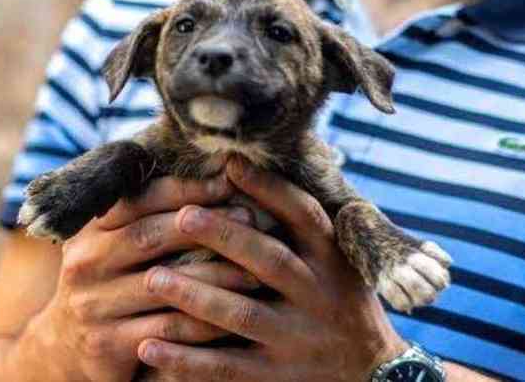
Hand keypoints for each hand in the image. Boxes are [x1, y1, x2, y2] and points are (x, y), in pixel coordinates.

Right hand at [14, 174, 258, 381]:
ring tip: (255, 270)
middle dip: (205, 226)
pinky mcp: (106, 344)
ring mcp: (93, 304)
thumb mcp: (111, 244)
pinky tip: (235, 315)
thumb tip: (212, 173)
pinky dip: (205, 322)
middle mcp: (86, 261)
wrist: (64, 348)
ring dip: (215, 277)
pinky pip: (167, 329)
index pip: (138, 199)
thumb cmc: (108, 283)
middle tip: (250, 218)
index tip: (228, 180)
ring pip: (165, 285)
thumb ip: (147, 215)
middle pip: (151, 236)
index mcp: (90, 229)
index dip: (185, 188)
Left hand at [137, 159, 407, 381]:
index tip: (230, 163)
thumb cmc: (342, 304)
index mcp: (331, 260)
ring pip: (242, 315)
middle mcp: (317, 295)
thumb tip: (250, 173)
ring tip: (153, 278)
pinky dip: (186, 360)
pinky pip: (226, 368)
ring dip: (195, 297)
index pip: (303, 215)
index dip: (268, 187)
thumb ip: (303, 229)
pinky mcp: (277, 377)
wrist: (375, 376)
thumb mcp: (339, 263)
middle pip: (270, 260)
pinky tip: (149, 345)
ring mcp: (296, 338)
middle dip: (225, 237)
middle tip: (182, 216)